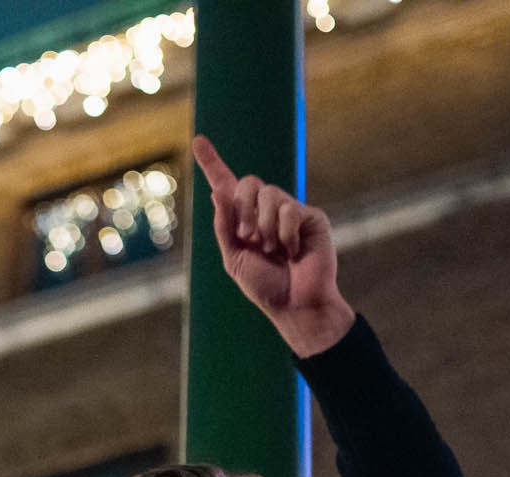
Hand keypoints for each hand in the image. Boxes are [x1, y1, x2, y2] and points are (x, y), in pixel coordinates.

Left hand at [191, 134, 354, 357]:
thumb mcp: (234, 258)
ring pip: (270, 194)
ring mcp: (289, 211)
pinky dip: (286, 233)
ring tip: (272, 251)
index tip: (198, 140)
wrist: (295, 304)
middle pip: (248, 182)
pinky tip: (292, 251)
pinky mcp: (311, 217)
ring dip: (265, 226)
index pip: (226, 185)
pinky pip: (291, 209)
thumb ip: (225, 226)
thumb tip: (217, 192)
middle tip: (247, 237)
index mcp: (243, 220)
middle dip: (243, 208)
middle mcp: (266, 210)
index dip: (212, 162)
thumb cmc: (265, 287)